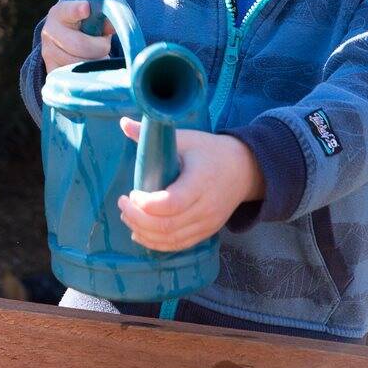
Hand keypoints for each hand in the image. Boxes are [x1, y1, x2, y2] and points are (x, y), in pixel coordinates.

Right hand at [39, 0, 113, 73]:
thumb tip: (113, 26)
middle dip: (100, 47)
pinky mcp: (51, 72)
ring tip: (95, 57)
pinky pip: (76, 79)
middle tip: (104, 46)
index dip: (77, 10)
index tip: (86, 9)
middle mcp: (49, 32)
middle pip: (81, 45)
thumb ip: (104, 19)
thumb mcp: (93, 17)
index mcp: (60, 13)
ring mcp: (48, 54)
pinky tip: (88, 69)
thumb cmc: (84, 26)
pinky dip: (88, 76)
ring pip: (81, 65)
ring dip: (95, 63)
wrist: (65, 40)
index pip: (68, 11)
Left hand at [116, 117, 264, 251]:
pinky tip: (140, 233)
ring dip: (143, 232)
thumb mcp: (185, 138)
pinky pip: (179, 244)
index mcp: (201, 181)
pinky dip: (157, 243)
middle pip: (168, 225)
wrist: (245, 170)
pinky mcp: (207, 232)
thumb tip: (123, 123)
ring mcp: (208, 223)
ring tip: (127, 216)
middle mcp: (206, 206)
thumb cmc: (210, 151)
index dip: (147, 203)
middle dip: (138, 218)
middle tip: (123, 204)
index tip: (132, 192)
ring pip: (171, 238)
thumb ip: (153, 135)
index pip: (172, 203)